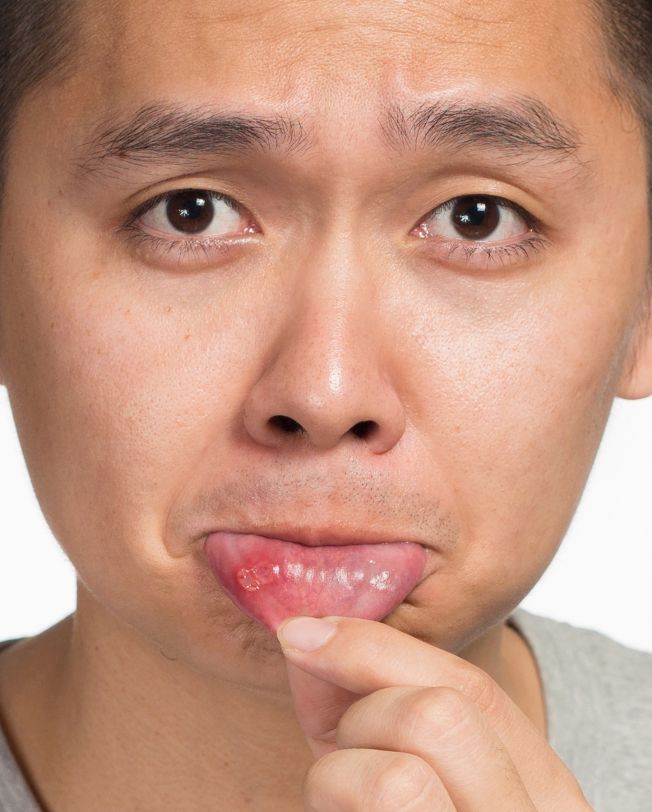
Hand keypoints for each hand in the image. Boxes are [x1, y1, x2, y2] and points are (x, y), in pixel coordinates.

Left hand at [276, 616, 591, 810]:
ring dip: (337, 777)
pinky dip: (332, 808)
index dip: (376, 647)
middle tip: (342, 751)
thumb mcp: (416, 767)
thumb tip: (306, 637)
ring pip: (397, 780)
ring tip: (341, 805)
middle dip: (362, 718)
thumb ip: (376, 705)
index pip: (471, 691)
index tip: (302, 633)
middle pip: (439, 718)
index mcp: (543, 793)